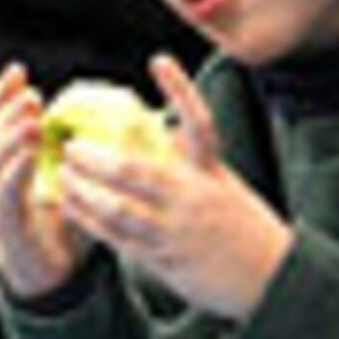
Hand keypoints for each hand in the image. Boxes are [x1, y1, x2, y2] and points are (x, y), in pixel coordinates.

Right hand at [0, 63, 90, 301]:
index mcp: (13, 160)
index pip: (0, 120)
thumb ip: (89, 154)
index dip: (5, 94)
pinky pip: (5, 192)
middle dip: (10, 112)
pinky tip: (29, 154)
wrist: (55, 277)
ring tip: (32, 121)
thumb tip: (129, 117)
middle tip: (32, 96)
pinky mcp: (2, 222)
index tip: (19, 71)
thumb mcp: (81, 182)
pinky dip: (16, 170)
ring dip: (11, 138)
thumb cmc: (72, 224)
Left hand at [56, 55, 290, 321]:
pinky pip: (118, 239)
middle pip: (136, 172)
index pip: (199, 123)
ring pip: (119, 209)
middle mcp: (193, 199)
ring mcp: (177, 231)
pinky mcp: (165, 260)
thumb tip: (165, 125)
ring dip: (85, 192)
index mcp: (212, 174)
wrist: (274, 279)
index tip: (159, 59)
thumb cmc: (244, 227)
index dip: (181, 89)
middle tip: (69, 145)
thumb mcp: (225, 185)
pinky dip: (90, 221)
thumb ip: (193, 159)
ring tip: (64, 176)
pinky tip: (71, 206)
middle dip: (96, 160)